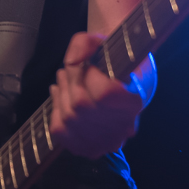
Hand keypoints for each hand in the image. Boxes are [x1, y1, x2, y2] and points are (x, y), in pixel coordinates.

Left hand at [48, 32, 146, 159]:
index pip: (104, 93)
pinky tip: (59, 98)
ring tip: (62, 80)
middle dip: (69, 83)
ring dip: (60, 95)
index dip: (88, 76)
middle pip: (81, 106)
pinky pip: (61, 134)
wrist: (122, 80)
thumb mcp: (102, 40)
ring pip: (69, 120)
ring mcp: (107, 140)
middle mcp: (124, 125)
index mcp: (134, 98)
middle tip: (66, 70)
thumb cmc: (113, 59)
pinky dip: (55, 112)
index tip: (87, 65)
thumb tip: (71, 61)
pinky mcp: (91, 148)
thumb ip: (84, 42)